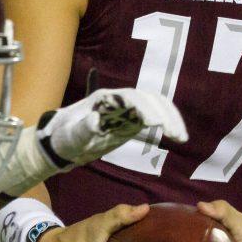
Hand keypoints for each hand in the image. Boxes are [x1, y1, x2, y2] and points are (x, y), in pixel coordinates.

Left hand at [40, 88, 187, 167]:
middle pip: (147, 99)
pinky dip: (168, 124)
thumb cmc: (63, 138)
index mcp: (104, 99)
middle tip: (174, 134)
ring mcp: (126, 111)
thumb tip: (95, 121)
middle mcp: (118, 101)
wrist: (61, 143)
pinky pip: (155, 118)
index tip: (155, 124)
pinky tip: (178, 137)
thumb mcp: (70, 136)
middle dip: (163, 113)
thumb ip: (82, 128)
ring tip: (181, 137)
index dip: (145, 107)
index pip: (130, 97)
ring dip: (170, 118)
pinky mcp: (131, 122)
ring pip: (155, 106)